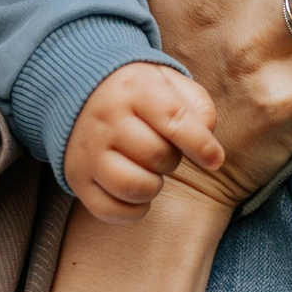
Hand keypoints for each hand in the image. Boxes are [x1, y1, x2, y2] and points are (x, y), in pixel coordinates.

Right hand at [60, 63, 224, 221]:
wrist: (78, 90)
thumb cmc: (136, 91)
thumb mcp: (168, 81)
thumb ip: (197, 104)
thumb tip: (208, 141)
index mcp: (134, 88)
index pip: (174, 119)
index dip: (201, 144)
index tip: (215, 160)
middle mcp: (106, 119)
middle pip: (157, 156)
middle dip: (171, 159)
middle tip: (163, 149)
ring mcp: (88, 150)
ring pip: (134, 186)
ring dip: (152, 186)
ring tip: (149, 170)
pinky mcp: (76, 177)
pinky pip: (110, 210)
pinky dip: (132, 210)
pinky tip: (136, 191)